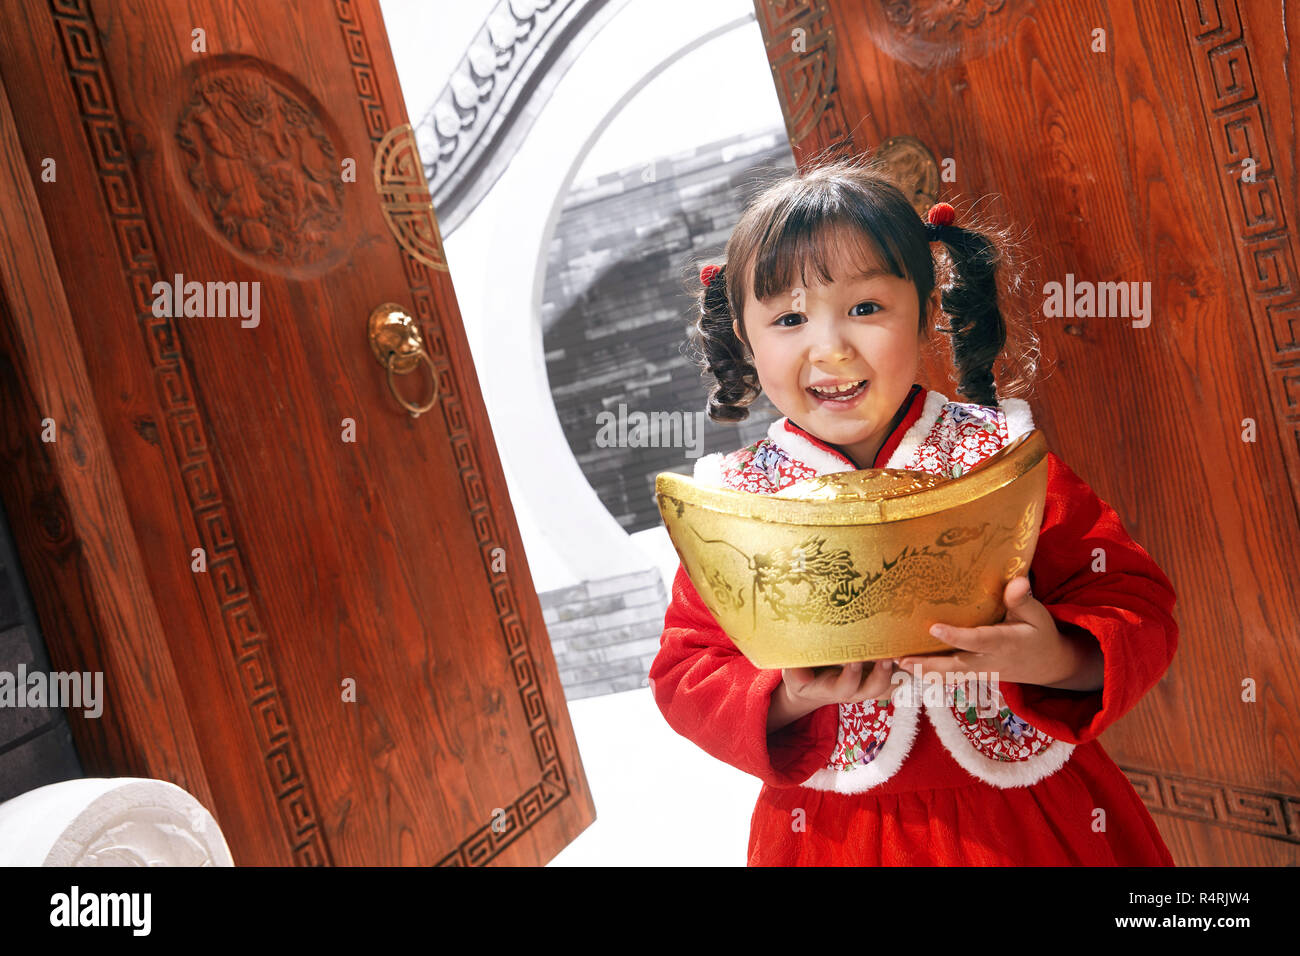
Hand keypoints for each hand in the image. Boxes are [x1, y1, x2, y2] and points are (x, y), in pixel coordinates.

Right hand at [782, 658, 897, 709]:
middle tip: (886, 656)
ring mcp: (869, 685)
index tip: (854, 661)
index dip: (851, 676)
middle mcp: (856, 690)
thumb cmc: (803, 676)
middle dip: (882, 674)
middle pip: (875, 689)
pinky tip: (913, 652)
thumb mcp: (794, 675)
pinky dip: (907, 668)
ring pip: (891, 685)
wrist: (811, 687)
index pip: (845, 687)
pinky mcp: (877, 677)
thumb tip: (800, 671)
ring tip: (904, 654)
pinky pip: (898, 678)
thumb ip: (796, 672)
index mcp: (833, 689)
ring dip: (900, 672)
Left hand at [896, 576, 1095, 688]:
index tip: (934, 628)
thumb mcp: (1037, 615)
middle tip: (900, 659)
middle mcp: (989, 660)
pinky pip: (950, 676)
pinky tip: (907, 666)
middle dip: (927, 664)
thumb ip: (1022, 600)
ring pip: (949, 675)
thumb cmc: (1039, 633)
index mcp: (1004, 642)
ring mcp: (980, 671)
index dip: (956, 636)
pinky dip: (929, 673)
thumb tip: (1017, 580)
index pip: (977, 640)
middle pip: (955, 666)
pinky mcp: (974, 674)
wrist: (1047, 665)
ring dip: (922, 671)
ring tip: (896, 663)